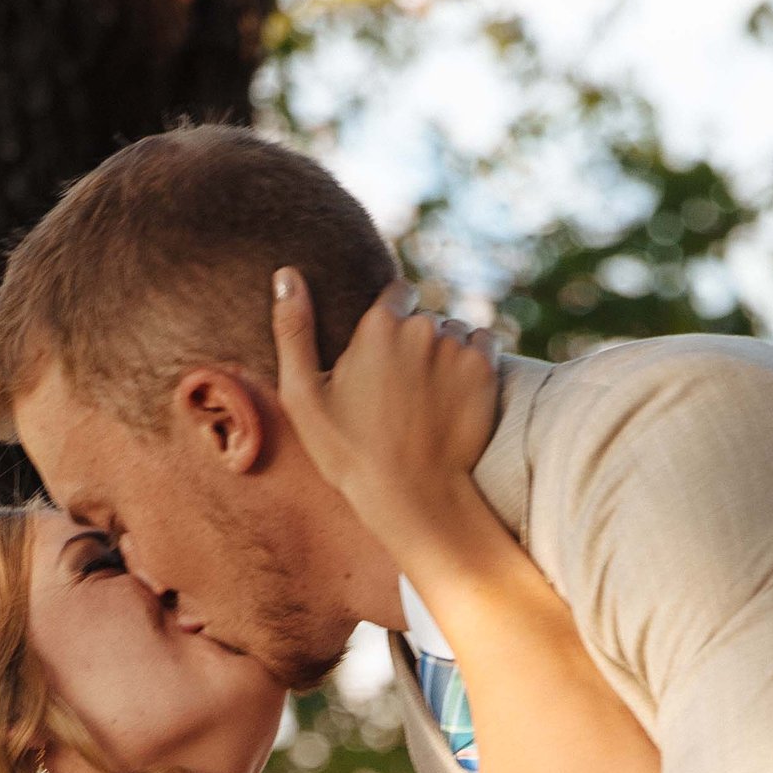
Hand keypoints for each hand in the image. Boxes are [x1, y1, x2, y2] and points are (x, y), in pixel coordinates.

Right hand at [271, 267, 498, 563]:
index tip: (384, 354)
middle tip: (404, 387)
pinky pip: (484, 343)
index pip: (396, 294)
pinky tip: (457, 393)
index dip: (391, 322)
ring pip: (455, 330)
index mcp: (377, 324)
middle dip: (418, 340)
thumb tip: (285, 274)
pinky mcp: (486, 370)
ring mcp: (457, 347)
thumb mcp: (303, 397)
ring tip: (430, 395)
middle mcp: (422, 326)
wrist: (414, 497)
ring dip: (446, 350)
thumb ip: (293, 331)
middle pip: (426, 316)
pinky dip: (475, 359)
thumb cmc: (350, 453)